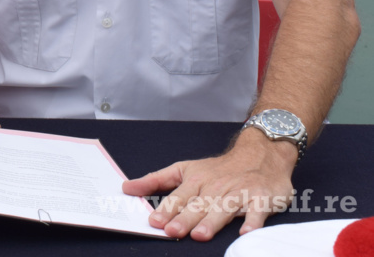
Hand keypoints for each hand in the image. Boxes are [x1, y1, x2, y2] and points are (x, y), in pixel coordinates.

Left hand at [121, 129, 296, 240]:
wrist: (260, 154)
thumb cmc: (218, 169)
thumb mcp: (184, 169)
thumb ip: (156, 180)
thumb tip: (128, 188)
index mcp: (196, 180)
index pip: (178, 197)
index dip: (166, 209)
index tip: (154, 221)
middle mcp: (215, 187)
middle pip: (198, 205)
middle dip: (184, 218)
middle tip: (172, 231)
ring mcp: (238, 193)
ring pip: (223, 209)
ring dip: (211, 222)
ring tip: (199, 235)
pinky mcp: (261, 199)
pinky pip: (257, 212)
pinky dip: (252, 222)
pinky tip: (245, 233)